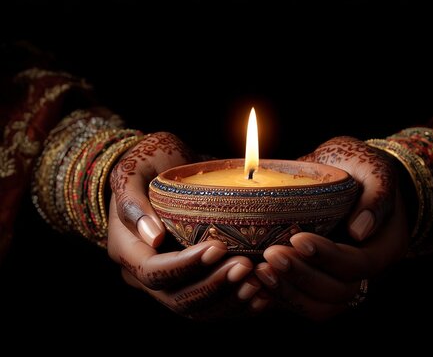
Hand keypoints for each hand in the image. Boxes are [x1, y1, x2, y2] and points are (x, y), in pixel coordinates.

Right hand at [108, 132, 267, 318]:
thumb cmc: (148, 164)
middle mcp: (144, 274)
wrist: (160, 169)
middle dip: (214, 286)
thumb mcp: (134, 170)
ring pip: (196, 310)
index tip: (218, 247)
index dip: (186, 265)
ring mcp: (168, 282)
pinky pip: (211, 306)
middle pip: (177, 299)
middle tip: (245, 267)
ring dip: (229, 300)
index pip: (153, 272)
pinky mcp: (190, 282)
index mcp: (128, 249)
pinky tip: (262, 294)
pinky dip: (237, 304)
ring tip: (258, 282)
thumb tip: (152, 237)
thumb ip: (133, 201)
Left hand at [254, 136, 408, 319]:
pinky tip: (254, 281)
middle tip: (271, 255)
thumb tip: (359, 230)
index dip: (328, 257)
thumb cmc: (362, 170)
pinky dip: (277, 297)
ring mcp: (338, 280)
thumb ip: (378, 194)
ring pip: (319, 307)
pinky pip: (300, 302)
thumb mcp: (376, 170)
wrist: (350, 176)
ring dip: (288, 292)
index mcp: (382, 248)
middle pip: (338, 293)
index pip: (358, 265)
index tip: (298, 238)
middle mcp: (362, 272)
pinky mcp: (314, 281)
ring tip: (259, 271)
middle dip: (302, 277)